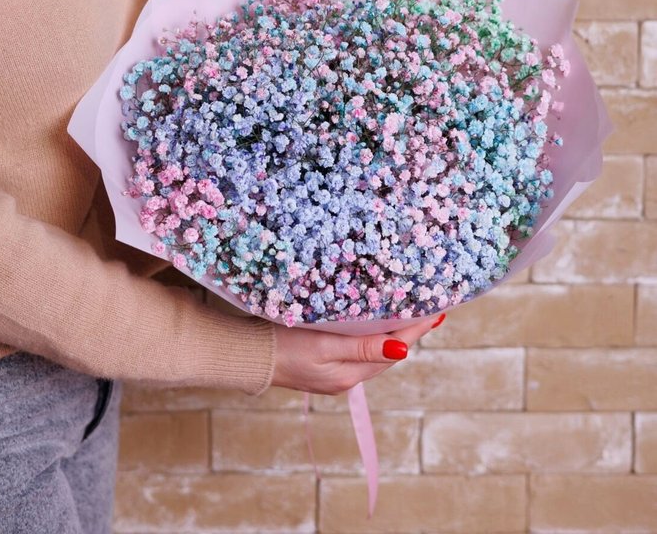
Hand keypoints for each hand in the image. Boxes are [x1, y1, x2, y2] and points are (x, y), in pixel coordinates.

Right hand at [270, 314, 443, 394]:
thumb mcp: (324, 347)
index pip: (394, 350)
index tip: (436, 312)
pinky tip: (370, 320)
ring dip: (389, 332)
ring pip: (372, 350)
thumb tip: (402, 351)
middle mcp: (347, 376)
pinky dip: (369, 334)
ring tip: (406, 311)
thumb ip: (362, 348)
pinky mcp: (322, 361)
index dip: (415, 330)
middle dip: (407, 331)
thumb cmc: (282, 349)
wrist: (246, 356)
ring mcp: (334, 370)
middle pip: (387, 352)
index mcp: (350, 374)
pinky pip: (355, 347)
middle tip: (426, 306)